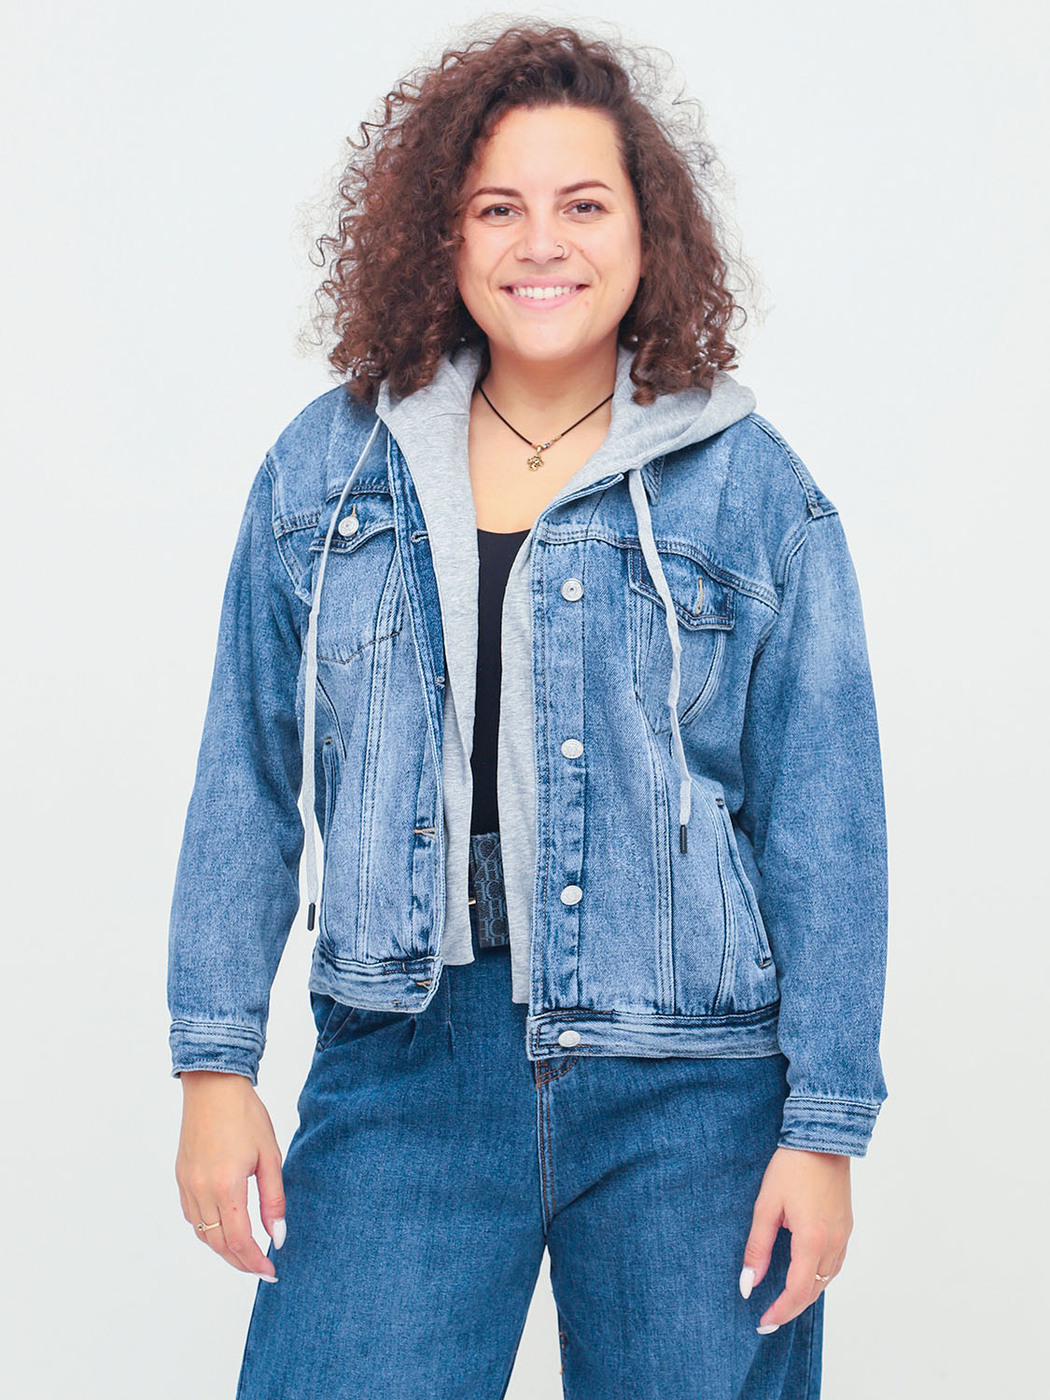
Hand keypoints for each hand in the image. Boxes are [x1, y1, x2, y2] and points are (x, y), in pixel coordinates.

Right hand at [175, 1071, 286, 1279]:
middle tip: (261, 1269)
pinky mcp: (182, 1177)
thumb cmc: (246, 1116)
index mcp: (226, 1186)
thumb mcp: (270, 1156)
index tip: (271, 1273)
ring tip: (246, 1253)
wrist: (214, 1087)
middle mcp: (201, 1191)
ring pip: (203, 1233)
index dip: (254, 1263)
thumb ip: (273, 1200)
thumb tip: (278, 1237)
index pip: (240, 1241)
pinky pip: (192, 1217)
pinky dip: (209, 1230)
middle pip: (219, 1244)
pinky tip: (225, 1227)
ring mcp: (187, 1185)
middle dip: (240, 1262)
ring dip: (223, 1249)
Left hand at [739, 1146, 852, 1330]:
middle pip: (814, 1291)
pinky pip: (834, 1264)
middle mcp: (834, 1244)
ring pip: (827, 1280)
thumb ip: (758, 1248)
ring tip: (783, 1301)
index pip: (797, 1291)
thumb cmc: (791, 1167)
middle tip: (769, 1318)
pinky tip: (804, 1274)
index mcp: (812, 1241)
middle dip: (791, 1308)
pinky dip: (818, 1277)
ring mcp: (844, 1236)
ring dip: (806, 1294)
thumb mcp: (766, 1206)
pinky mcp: (846, 1227)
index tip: (763, 1322)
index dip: (780, 1311)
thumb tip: (749, 1283)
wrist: (822, 1138)